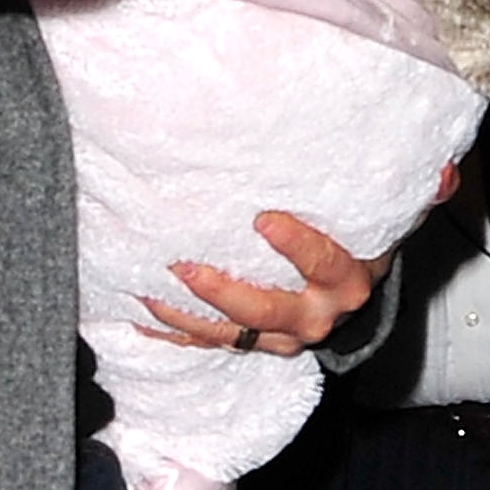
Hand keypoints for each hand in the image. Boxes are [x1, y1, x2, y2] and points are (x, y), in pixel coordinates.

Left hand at [139, 211, 390, 357]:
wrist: (347, 288)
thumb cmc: (342, 238)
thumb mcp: (344, 217)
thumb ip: (317, 195)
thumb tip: (278, 144)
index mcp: (342, 281)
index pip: (323, 263)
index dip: (296, 245)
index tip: (263, 219)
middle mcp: (314, 315)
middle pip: (265, 310)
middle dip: (220, 291)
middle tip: (183, 268)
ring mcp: (283, 337)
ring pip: (231, 334)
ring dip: (185, 314)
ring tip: (148, 290)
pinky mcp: (258, 345)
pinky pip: (212, 342)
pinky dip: (176, 331)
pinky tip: (142, 317)